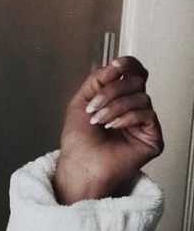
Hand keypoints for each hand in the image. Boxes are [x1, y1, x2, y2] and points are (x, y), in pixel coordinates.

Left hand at [53, 55, 164, 202]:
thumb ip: (98, 79)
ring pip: (142, 97)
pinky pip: (148, 115)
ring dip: (115, 107)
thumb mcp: (81, 101)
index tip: (116, 65)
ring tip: (99, 120)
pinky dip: (127, 117)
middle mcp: (133, 108)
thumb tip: (117, 65)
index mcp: (118, 99)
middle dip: (112, 91)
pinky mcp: (152, 137)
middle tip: (94, 105)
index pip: (133, 74)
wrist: (79, 165)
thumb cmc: (78, 141)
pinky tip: (113, 127)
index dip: (129, 65)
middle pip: (137, 82)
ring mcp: (143, 123)